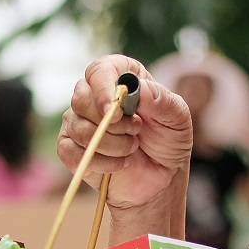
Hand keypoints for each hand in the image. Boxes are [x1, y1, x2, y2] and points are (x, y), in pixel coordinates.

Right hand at [57, 56, 192, 210]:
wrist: (160, 177)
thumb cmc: (167, 141)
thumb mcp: (177, 119)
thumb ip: (163, 100)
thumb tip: (138, 87)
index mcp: (119, 76)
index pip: (99, 71)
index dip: (102, 88)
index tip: (114, 110)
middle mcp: (94, 94)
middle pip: (81, 98)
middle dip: (110, 122)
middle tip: (136, 131)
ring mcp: (79, 121)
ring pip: (78, 128)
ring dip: (110, 144)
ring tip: (132, 148)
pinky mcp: (71, 147)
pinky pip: (70, 151)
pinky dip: (99, 161)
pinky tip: (119, 164)